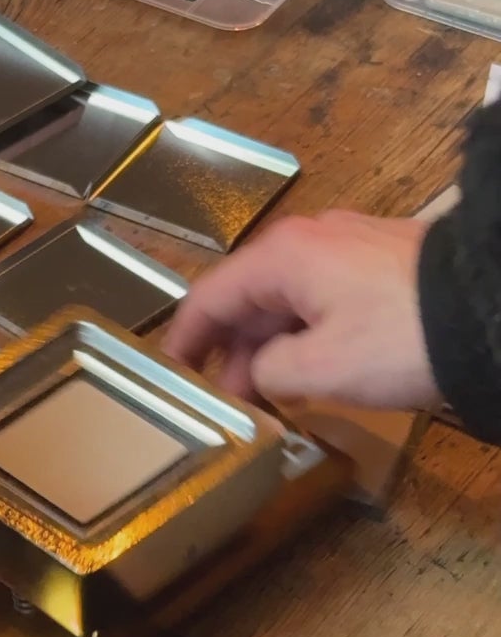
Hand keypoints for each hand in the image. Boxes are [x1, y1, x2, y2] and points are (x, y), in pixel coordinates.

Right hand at [163, 212, 438, 410]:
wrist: (490, 309)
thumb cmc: (401, 338)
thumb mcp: (319, 368)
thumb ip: (267, 370)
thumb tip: (253, 371)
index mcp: (281, 257)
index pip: (209, 296)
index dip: (184, 337)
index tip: (168, 370)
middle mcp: (308, 240)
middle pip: (247, 294)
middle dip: (229, 346)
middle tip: (221, 395)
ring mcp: (346, 245)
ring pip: (286, 295)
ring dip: (268, 342)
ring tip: (265, 391)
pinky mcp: (378, 260)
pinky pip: (320, 293)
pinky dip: (302, 329)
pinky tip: (309, 365)